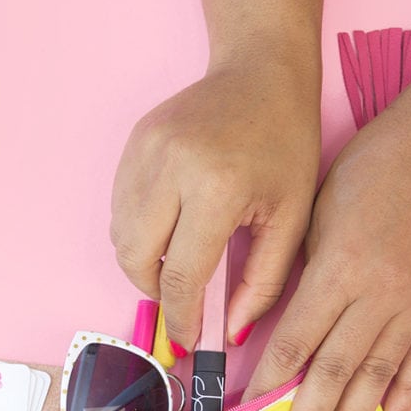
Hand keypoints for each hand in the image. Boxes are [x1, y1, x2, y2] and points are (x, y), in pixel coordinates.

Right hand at [110, 48, 320, 353]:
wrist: (261, 71)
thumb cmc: (285, 144)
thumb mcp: (290, 219)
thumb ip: (262, 282)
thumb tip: (230, 333)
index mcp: (216, 188)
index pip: (182, 274)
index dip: (182, 316)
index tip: (189, 339)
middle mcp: (171, 168)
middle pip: (136, 259)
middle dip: (155, 289)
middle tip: (183, 294)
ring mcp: (145, 152)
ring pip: (121, 236)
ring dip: (145, 260)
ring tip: (182, 255)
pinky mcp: (133, 143)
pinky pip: (120, 207)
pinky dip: (140, 229)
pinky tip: (173, 222)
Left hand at [245, 98, 410, 410]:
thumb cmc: (369, 170)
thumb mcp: (317, 215)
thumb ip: (302, 276)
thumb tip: (281, 334)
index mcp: (340, 268)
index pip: (296, 342)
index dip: (268, 384)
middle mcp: (381, 293)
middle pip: (334, 372)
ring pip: (377, 378)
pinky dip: (404, 396)